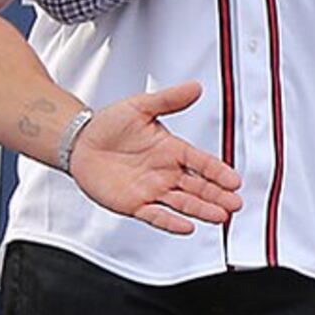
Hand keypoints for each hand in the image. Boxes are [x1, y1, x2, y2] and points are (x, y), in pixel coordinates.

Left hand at [67, 81, 241, 233]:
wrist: (78, 143)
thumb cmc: (109, 125)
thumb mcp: (140, 106)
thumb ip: (168, 100)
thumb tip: (195, 87)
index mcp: (172, 150)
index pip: (202, 162)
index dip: (218, 171)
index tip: (234, 180)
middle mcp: (166, 172)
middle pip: (199, 187)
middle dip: (218, 196)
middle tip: (235, 203)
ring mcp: (152, 190)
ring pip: (183, 203)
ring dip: (202, 210)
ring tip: (221, 216)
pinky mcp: (134, 204)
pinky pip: (156, 216)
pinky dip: (171, 222)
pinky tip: (188, 227)